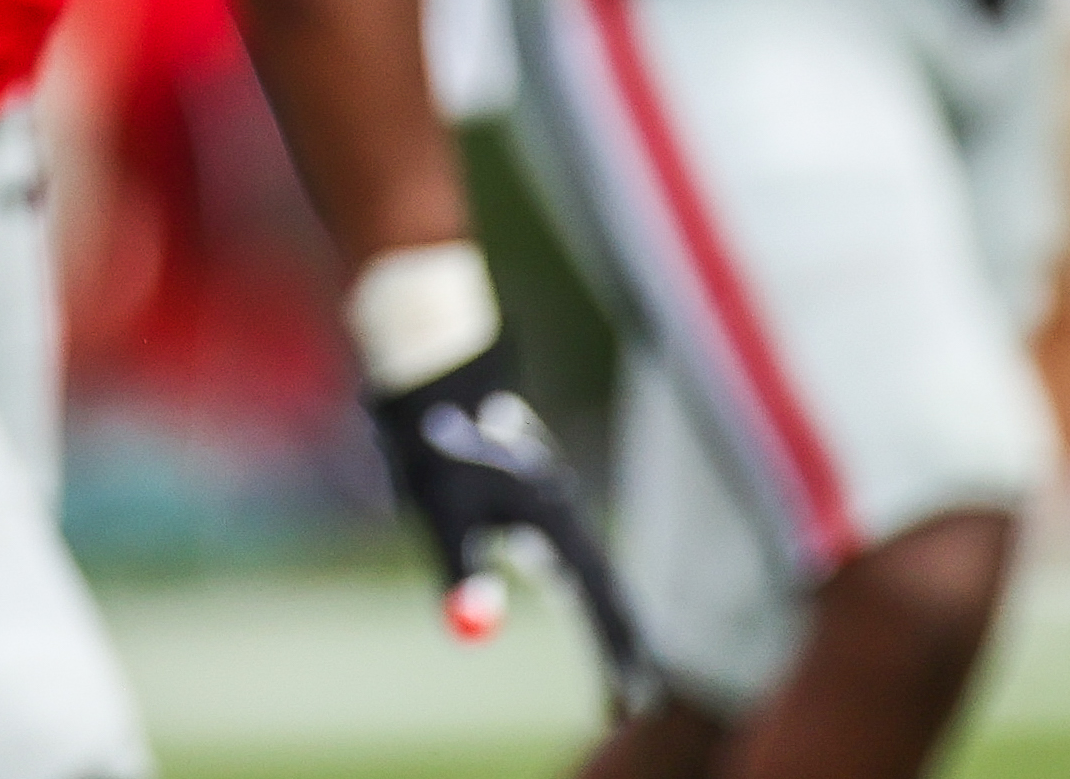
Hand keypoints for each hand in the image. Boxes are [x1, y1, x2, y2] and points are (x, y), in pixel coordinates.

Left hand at [368, 343, 659, 719]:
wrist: (436, 372)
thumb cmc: (440, 444)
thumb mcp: (444, 513)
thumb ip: (461, 568)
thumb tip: (475, 625)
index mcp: (553, 520)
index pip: (600, 600)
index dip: (617, 650)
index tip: (633, 697)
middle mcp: (561, 512)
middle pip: (601, 591)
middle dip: (616, 644)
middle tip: (630, 697)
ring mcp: (548, 501)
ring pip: (585, 570)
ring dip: (601, 617)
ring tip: (616, 664)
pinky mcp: (528, 493)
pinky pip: (562, 551)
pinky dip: (575, 587)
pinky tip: (568, 591)